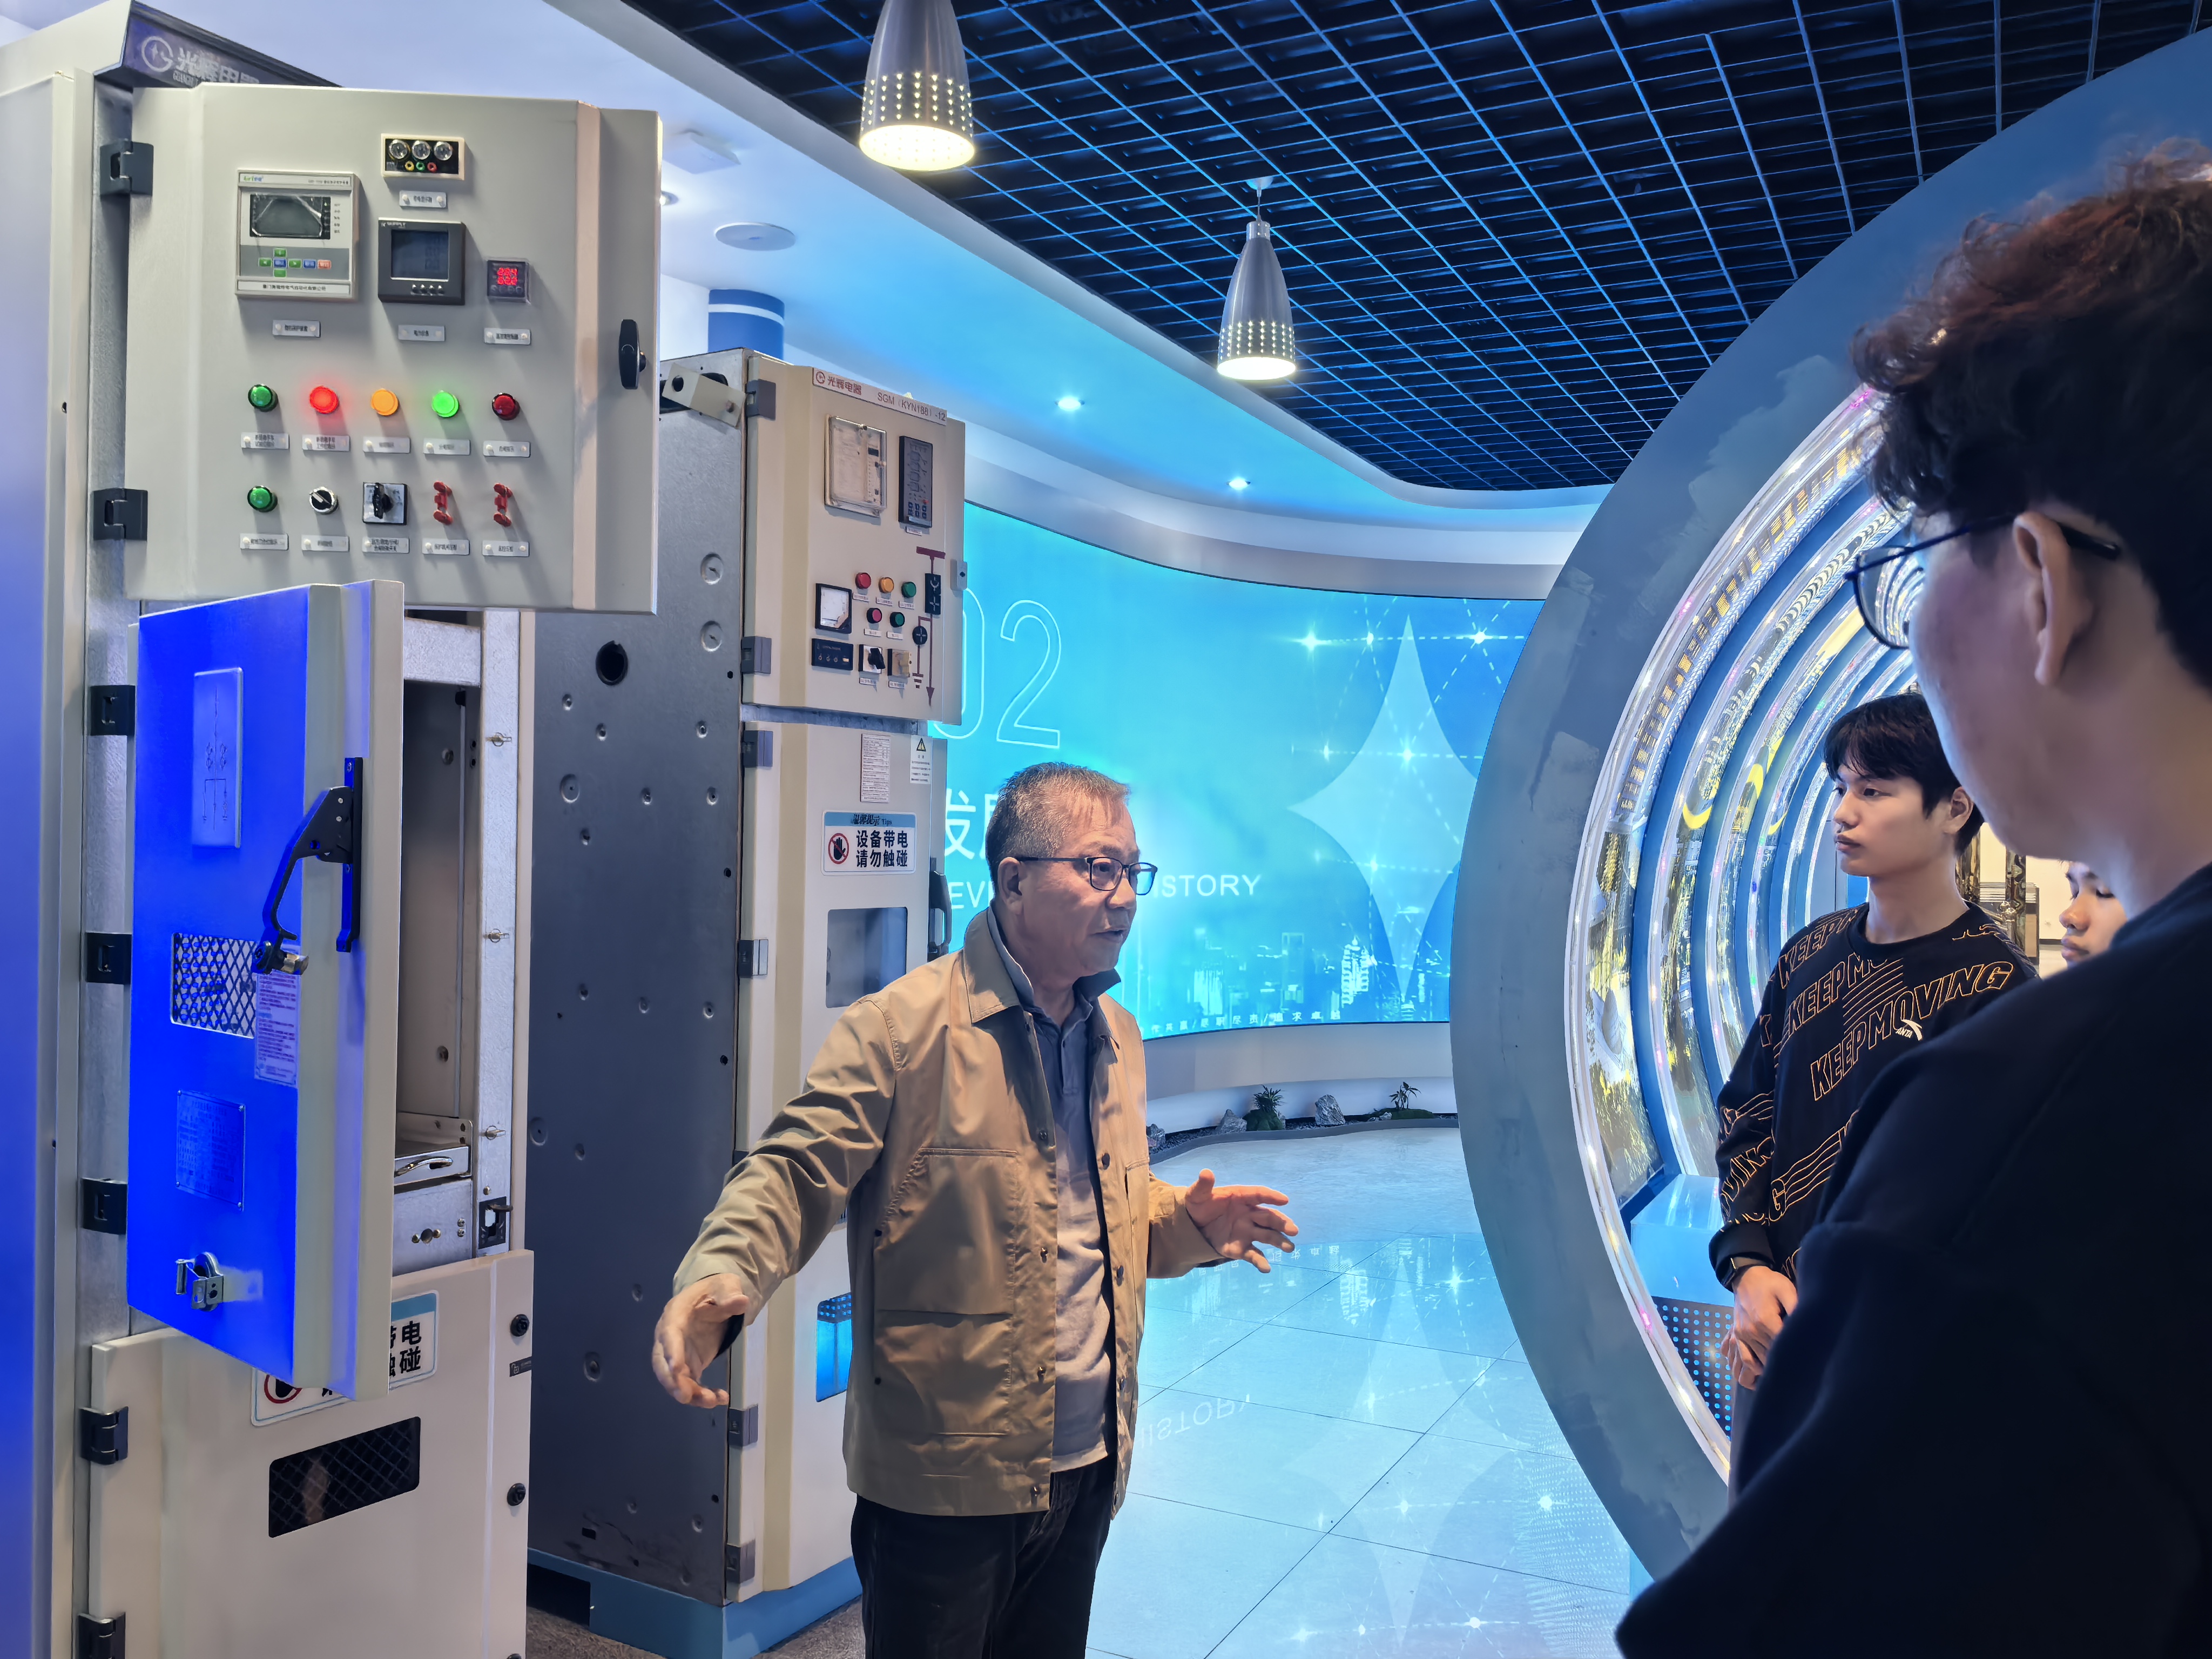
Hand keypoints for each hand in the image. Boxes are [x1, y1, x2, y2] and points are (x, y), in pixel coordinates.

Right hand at [651, 1273, 749, 1407]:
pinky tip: (720, 1398)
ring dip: (691, 1393)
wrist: (712, 1299)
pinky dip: (702, 1394)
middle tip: (684, 1397)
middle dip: (672, 1382)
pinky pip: (691, 1384)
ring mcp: (678, 1355)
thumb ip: (729, 1294)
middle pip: (663, 1363)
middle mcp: (670, 1338)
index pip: (669, 1335)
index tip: (677, 1369)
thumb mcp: (724, 1286)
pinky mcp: (689, 1366)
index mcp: (675, 1315)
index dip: (671, 1352)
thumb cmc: (714, 1291)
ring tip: (711, 1401)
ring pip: (676, 1379)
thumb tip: (742, 1301)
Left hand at [1183, 1169, 1298, 1270]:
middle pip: (1268, 1217)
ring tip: (1289, 1247)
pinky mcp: (1240, 1248)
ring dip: (1279, 1241)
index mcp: (1241, 1197)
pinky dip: (1260, 1261)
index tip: (1284, 1200)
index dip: (1271, 1196)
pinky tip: (1266, 1268)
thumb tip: (1206, 1173)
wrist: (1193, 1225)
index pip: (1258, 1195)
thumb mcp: (1197, 1194)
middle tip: (1293, 1230)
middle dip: (1281, 1223)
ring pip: (1266, 1236)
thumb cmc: (1200, 1205)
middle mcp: (1248, 1214)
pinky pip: (1253, 1255)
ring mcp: (1246, 1232)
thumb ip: (1203, 1185)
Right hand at [1727, 1265, 1796, 1388]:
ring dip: (1769, 1369)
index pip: (1783, 1346)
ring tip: (1784, 1374)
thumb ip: (1796, 1306)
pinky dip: (1753, 1368)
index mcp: (1765, 1320)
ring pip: (1757, 1361)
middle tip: (1800, 1371)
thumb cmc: (1770, 1283)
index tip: (1808, 1362)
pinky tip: (1763, 1372)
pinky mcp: (1737, 1336)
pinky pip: (1743, 1358)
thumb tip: (1807, 1324)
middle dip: (1785, 1363)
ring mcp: (1742, 1335)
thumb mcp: (1786, 1289)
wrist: (1746, 1277)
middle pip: (1771, 1356)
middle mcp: (1752, 1331)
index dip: (1796, 1355)